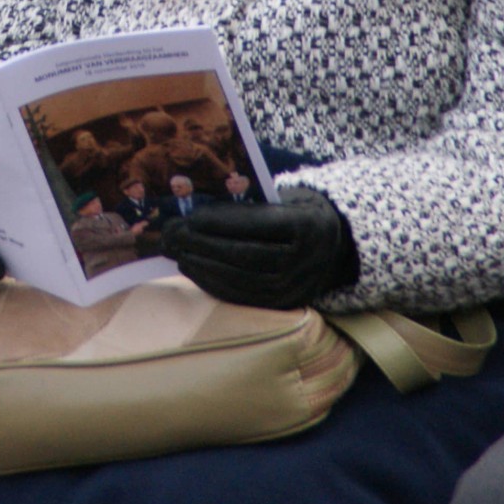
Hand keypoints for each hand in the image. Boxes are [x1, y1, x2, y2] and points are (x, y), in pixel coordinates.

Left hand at [160, 186, 357, 308]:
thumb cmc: (293, 212)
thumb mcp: (282, 200)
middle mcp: (304, 260)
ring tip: (177, 250)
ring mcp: (295, 287)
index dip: (224, 222)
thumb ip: (250, 204)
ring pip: (242, 279)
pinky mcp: (282, 304)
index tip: (193, 217)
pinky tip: (191, 269)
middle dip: (204, 244)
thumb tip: (197, 207)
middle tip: (173, 233)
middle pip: (247, 254)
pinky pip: (243, 297)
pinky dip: (213, 283)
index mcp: (306, 225)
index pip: (260, 224)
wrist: (329, 246)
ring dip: (203, 265)